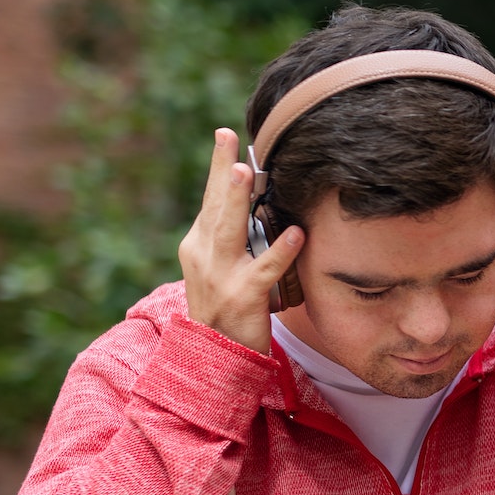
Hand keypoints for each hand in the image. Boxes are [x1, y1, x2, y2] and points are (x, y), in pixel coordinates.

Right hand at [178, 129, 303, 353]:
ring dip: (238, 200)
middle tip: (227, 137)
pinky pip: (265, 270)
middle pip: (215, 206)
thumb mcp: (221, 270)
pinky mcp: (243, 298)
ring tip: (247, 172)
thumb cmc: (226, 310)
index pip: (210, 200)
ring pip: (230, 230)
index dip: (220, 169)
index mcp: (198, 246)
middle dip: (222, 170)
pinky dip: (280, 251)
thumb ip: (233, 241)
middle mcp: (203, 256)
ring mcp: (221, 277)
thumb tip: (258, 207)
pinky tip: (296, 233)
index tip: (226, 136)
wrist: (213, 358)